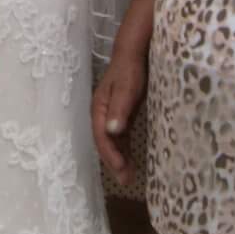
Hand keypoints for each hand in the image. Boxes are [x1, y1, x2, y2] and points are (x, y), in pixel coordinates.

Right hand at [92, 48, 146, 182]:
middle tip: (126, 181)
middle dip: (114, 162)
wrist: (134, 52)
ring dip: (120, 159)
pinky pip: (121, 136)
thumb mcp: (126, 88)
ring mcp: (112, 114)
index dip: (110, 154)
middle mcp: (103, 114)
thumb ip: (120, 108)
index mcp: (100, 108)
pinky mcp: (123, 113)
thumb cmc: (130, 69)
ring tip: (129, 177)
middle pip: (106, 142)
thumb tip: (112, 132)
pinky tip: (131, 160)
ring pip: (113, 141)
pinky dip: (125, 149)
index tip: (121, 168)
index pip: (102, 136)